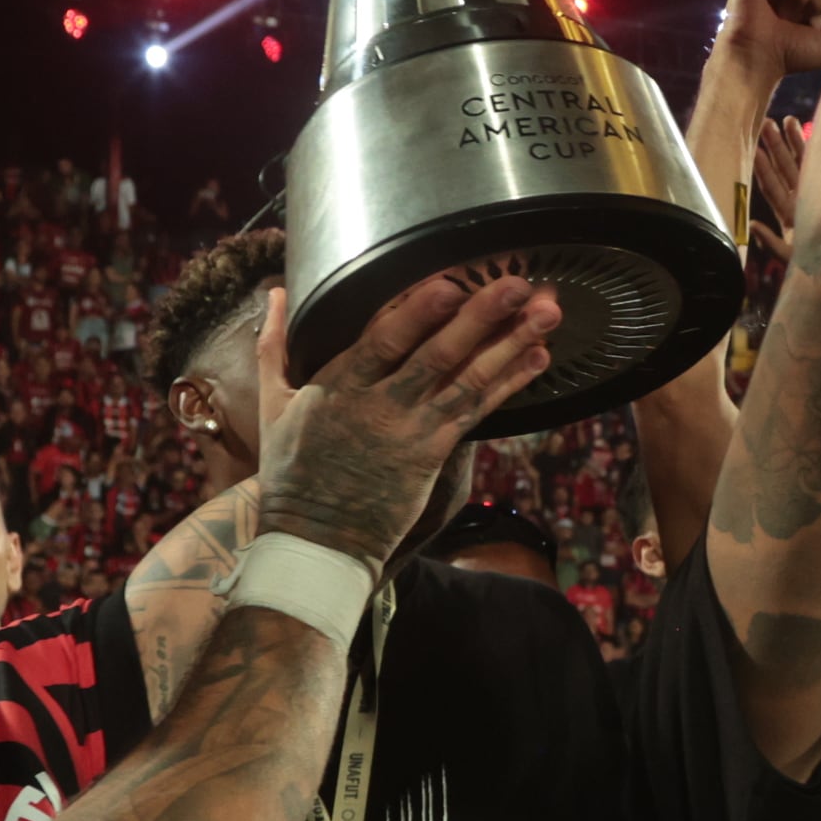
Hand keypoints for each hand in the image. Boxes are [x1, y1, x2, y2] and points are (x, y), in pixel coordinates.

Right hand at [251, 273, 560, 562]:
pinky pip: (477, 412)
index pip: (382, 341)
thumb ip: (274, 344)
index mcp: (339, 386)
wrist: (316, 539)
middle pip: (437, 356)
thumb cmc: (292, 467)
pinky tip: (539, 356)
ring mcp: (412, 432)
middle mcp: (381, 406)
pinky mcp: (434, 453)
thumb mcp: (272, 403)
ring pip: (468, 381)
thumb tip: (275, 293)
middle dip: (480, 317)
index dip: (418, 314)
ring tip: (548, 312)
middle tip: (518, 285)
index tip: (450, 282)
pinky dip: (509, 383)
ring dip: (510, 344)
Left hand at [749, 115, 805, 263]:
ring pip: (803, 166)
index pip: (773, 188)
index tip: (757, 149)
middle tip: (768, 123)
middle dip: (777, 147)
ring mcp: (816, 197)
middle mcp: (800, 204)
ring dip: (795, 144)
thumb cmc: (819, 273)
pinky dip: (818, 154)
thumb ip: (771, 244)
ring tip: (789, 120)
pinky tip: (815, 135)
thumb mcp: (791, 261)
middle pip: (785, 171)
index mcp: (790, 217)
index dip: (764, 169)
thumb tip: (753, 224)